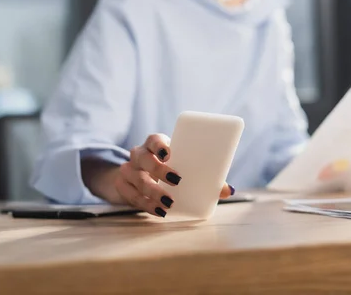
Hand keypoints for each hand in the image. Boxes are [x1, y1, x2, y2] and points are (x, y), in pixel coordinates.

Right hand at [82, 134, 233, 217]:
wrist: (134, 177)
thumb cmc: (168, 168)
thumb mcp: (182, 166)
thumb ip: (205, 177)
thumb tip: (228, 190)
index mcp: (154, 145)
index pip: (154, 139)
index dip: (160, 145)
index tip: (169, 153)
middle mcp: (138, 155)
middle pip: (144, 158)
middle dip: (159, 170)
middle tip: (176, 180)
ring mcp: (128, 170)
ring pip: (137, 179)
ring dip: (153, 192)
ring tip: (168, 203)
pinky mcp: (122, 186)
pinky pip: (132, 197)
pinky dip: (146, 205)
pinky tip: (159, 211)